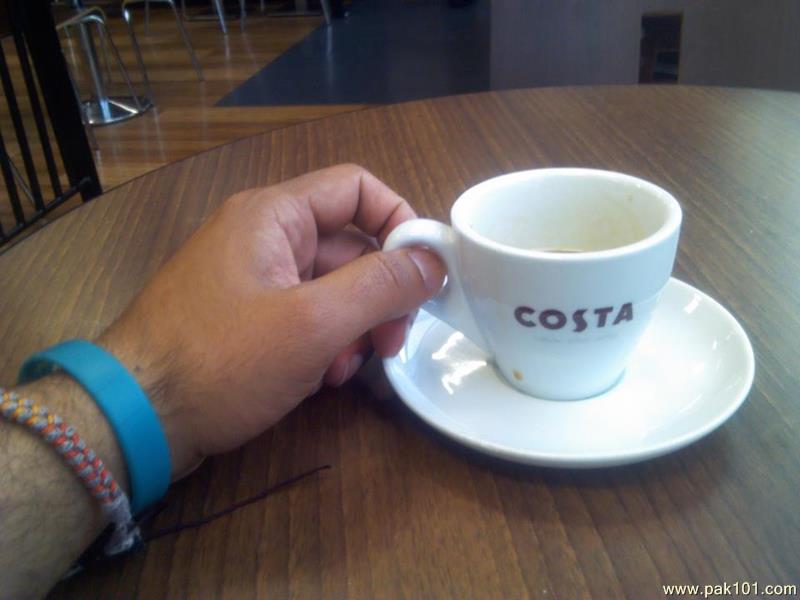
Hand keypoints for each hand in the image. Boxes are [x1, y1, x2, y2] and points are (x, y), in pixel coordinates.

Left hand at [98, 164, 444, 477]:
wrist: (132, 419)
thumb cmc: (221, 361)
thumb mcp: (313, 323)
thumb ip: (381, 286)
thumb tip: (434, 260)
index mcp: (273, 216)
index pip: (356, 188)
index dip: (399, 221)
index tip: (425, 272)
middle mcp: (261, 237)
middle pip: (346, 246)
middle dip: (379, 294)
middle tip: (393, 342)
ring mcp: (249, 279)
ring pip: (327, 288)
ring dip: (352, 327)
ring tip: (347, 369)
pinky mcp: (242, 318)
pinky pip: (300, 316)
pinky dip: (321, 343)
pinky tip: (320, 379)